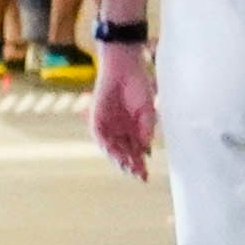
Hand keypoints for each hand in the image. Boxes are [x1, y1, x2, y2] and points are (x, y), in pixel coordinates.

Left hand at [91, 47, 156, 179]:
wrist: (124, 67)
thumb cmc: (139, 86)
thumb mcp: (147, 110)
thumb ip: (147, 129)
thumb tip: (146, 149)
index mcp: (134, 131)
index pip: (136, 153)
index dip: (140, 165)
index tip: (145, 177)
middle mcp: (120, 132)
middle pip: (124, 154)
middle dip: (130, 166)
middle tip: (137, 175)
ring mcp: (108, 127)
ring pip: (112, 149)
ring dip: (119, 159)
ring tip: (127, 167)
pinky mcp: (97, 119)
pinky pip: (100, 137)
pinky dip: (106, 145)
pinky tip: (114, 153)